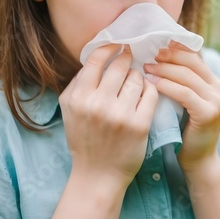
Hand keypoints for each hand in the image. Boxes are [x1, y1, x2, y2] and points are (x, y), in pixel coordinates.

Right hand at [59, 44, 158, 187]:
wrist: (98, 175)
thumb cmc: (83, 137)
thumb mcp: (69, 108)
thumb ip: (78, 81)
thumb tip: (97, 55)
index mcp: (79, 98)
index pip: (96, 59)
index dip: (109, 46)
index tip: (117, 43)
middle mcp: (99, 104)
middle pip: (120, 65)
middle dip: (126, 58)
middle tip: (130, 56)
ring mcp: (121, 115)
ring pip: (137, 77)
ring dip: (137, 75)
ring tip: (135, 80)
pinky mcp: (140, 125)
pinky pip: (151, 93)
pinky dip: (149, 88)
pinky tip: (145, 90)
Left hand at [144, 42, 219, 172]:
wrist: (198, 161)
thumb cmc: (185, 130)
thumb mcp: (186, 101)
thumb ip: (181, 82)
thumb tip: (160, 57)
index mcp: (216, 84)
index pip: (196, 57)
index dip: (176, 49)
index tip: (157, 44)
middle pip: (191, 63)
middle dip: (168, 57)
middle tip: (149, 55)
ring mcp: (217, 101)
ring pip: (187, 76)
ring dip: (164, 70)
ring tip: (146, 68)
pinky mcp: (209, 113)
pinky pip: (184, 93)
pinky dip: (166, 85)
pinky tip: (152, 83)